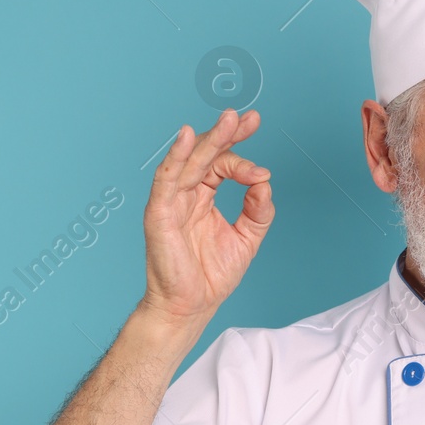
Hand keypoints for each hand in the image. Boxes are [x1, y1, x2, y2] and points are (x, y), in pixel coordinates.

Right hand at [137, 107, 272, 322]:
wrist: (191, 307)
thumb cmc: (211, 276)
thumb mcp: (247, 238)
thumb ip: (258, 210)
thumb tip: (265, 181)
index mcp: (204, 196)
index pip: (222, 164)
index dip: (243, 159)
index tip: (263, 172)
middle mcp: (186, 194)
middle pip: (207, 155)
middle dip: (228, 134)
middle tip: (249, 118)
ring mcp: (171, 201)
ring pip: (190, 161)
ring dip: (210, 139)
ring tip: (230, 120)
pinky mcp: (159, 213)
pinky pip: (166, 179)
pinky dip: (176, 157)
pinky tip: (188, 137)